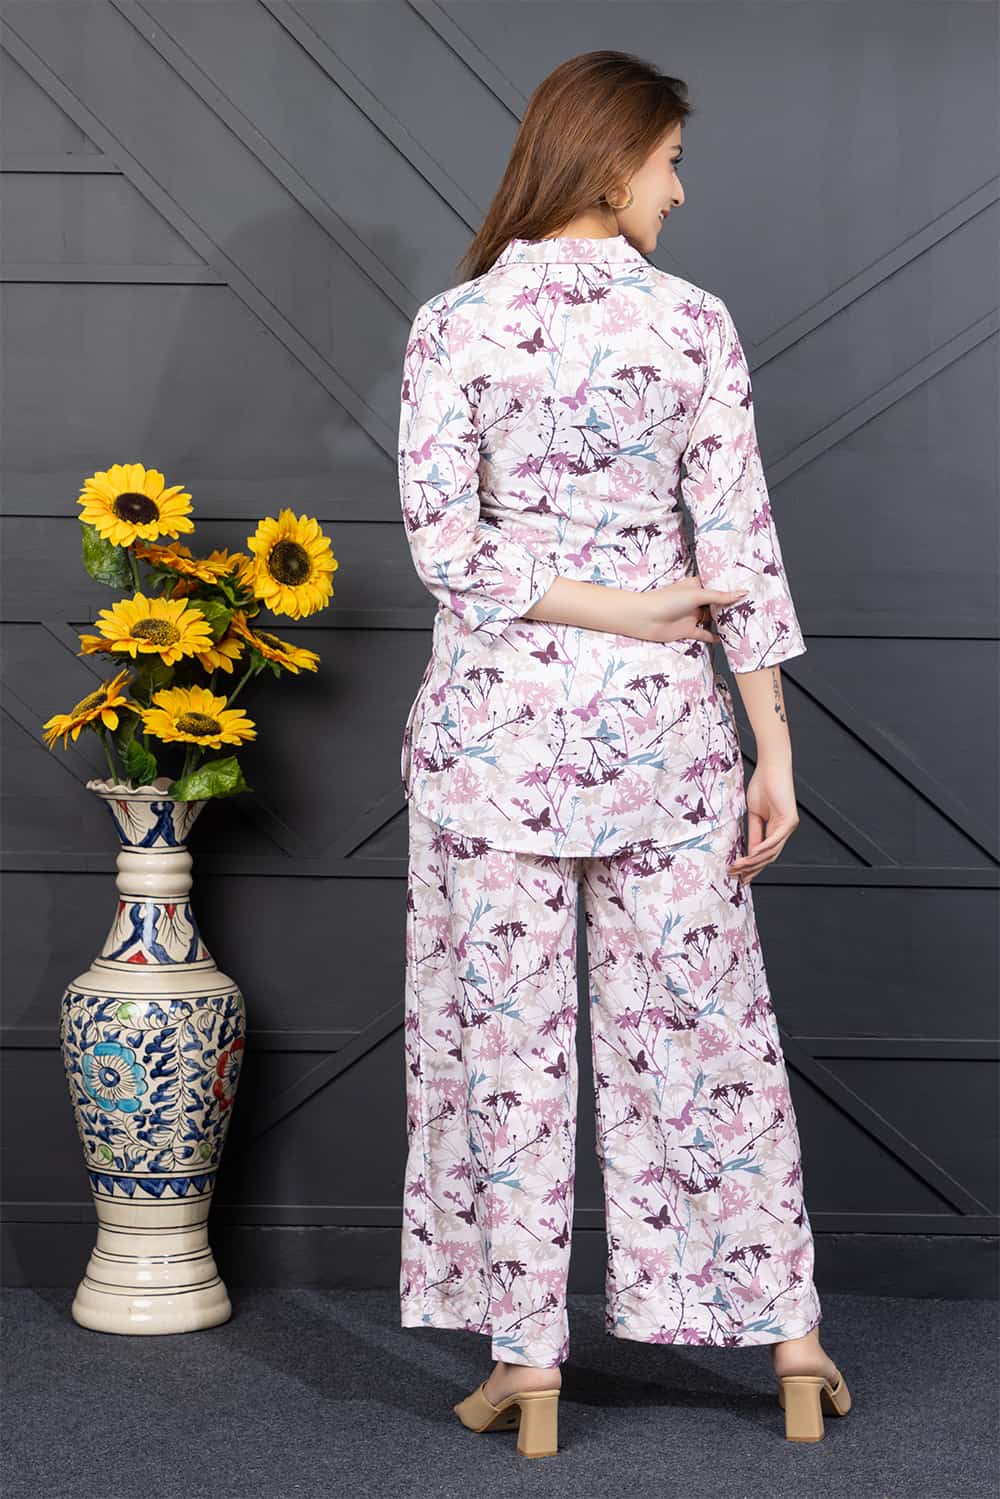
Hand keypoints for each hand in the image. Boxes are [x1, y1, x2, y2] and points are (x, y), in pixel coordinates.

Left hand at [625, 575, 749, 644]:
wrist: (645, 619)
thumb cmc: (667, 600)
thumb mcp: (696, 595)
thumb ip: (719, 596)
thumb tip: (741, 593)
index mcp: (695, 586)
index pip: (715, 585)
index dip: (728, 586)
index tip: (746, 587)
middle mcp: (694, 600)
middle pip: (715, 603)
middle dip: (729, 606)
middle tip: (749, 606)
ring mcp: (691, 615)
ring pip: (711, 619)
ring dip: (723, 621)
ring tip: (741, 622)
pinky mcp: (687, 630)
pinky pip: (703, 634)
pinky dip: (713, 636)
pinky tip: (725, 638)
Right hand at [728, 759, 799, 882]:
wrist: (771, 768)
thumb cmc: (763, 785)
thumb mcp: (754, 814)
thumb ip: (754, 832)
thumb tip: (750, 851)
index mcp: (777, 829)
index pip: (765, 854)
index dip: (752, 866)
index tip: (739, 874)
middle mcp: (785, 830)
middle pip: (769, 857)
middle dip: (752, 869)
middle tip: (737, 876)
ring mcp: (789, 826)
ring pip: (771, 851)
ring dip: (754, 861)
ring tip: (739, 866)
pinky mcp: (789, 820)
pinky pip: (775, 839)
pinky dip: (764, 848)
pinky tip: (752, 854)